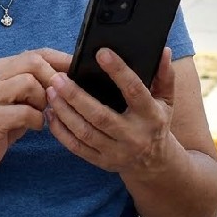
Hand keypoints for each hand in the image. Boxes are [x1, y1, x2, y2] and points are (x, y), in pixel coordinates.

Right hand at [0, 49, 63, 173]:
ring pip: (29, 82)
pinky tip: (34, 127)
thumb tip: (68, 77)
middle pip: (33, 61)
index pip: (35, 53)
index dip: (60, 59)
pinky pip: (25, 112)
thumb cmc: (0, 124)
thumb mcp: (18, 99)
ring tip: (39, 113)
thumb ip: (36, 85)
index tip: (78, 68)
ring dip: (42, 100)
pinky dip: (37, 120)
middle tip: (58, 97)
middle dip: (52, 78)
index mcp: (1, 68)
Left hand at [44, 47, 177, 179]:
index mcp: (150, 116)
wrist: (154, 164)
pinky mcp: (102, 162)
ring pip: (85, 132)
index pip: (134, 91)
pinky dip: (61, 131)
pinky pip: (76, 147)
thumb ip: (165, 75)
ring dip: (64, 111)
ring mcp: (116, 152)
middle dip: (76, 96)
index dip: (118, 71)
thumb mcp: (165, 100)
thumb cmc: (156, 123)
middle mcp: (134, 136)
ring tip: (50, 91)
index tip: (101, 52)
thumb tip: (164, 51)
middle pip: (101, 116)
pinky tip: (51, 113)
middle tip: (57, 78)